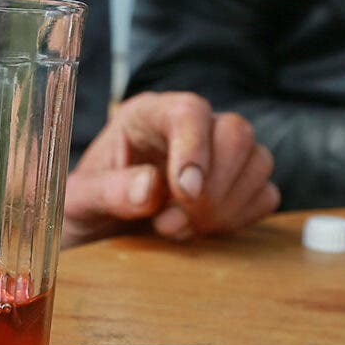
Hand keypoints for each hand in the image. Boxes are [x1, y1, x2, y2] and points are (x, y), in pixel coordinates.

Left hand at [61, 92, 279, 246]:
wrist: (95, 234)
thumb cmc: (82, 207)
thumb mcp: (79, 201)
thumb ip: (108, 191)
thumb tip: (151, 186)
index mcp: (145, 116)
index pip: (189, 111)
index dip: (195, 148)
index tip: (185, 192)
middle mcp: (187, 127)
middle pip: (236, 131)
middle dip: (213, 186)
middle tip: (172, 223)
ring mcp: (218, 154)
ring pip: (258, 161)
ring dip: (225, 206)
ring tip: (175, 229)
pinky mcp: (236, 185)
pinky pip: (265, 194)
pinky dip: (239, 218)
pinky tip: (200, 231)